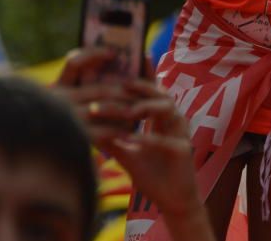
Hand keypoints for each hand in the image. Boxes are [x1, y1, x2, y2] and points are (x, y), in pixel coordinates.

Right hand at [56, 47, 136, 133]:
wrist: (49, 155)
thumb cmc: (69, 123)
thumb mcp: (72, 100)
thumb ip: (85, 85)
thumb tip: (132, 61)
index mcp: (58, 87)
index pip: (73, 62)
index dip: (93, 54)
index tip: (113, 53)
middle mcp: (60, 100)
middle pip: (100, 89)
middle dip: (125, 90)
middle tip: (144, 91)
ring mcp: (68, 118)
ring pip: (105, 108)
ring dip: (126, 109)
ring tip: (141, 110)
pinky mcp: (77, 137)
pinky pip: (105, 131)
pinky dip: (119, 130)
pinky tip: (130, 132)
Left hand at [98, 80, 202, 219]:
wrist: (173, 202)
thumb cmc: (152, 175)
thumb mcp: (127, 152)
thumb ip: (111, 137)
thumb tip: (87, 125)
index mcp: (163, 117)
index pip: (151, 91)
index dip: (140, 76)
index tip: (119, 67)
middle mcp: (174, 120)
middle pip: (159, 93)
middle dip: (139, 86)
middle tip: (117, 83)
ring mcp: (181, 134)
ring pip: (166, 110)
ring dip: (144, 107)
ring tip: (125, 110)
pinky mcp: (184, 151)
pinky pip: (165, 141)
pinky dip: (147, 138)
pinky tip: (130, 139)